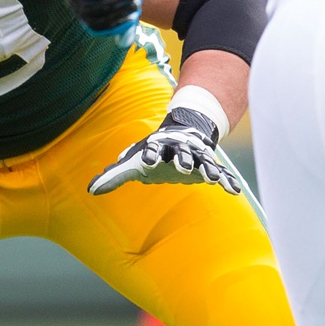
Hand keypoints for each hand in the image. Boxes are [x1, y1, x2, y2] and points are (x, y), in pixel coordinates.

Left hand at [59, 0, 143, 38]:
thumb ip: (124, 18)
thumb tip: (124, 43)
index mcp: (82, 5)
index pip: (93, 26)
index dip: (113, 27)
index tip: (131, 19)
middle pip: (90, 19)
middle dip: (115, 16)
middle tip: (133, 8)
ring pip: (88, 7)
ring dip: (113, 5)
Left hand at [88, 108, 242, 195]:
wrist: (183, 134)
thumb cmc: (154, 152)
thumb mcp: (134, 161)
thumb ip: (115, 176)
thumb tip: (90, 190)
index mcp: (158, 146)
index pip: (153, 149)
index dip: (150, 154)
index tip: (147, 161)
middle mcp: (178, 149)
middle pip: (180, 152)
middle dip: (182, 158)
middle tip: (182, 166)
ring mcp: (196, 156)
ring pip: (202, 161)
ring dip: (207, 168)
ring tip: (211, 179)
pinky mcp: (209, 164)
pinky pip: (220, 172)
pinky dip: (226, 180)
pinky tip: (234, 191)